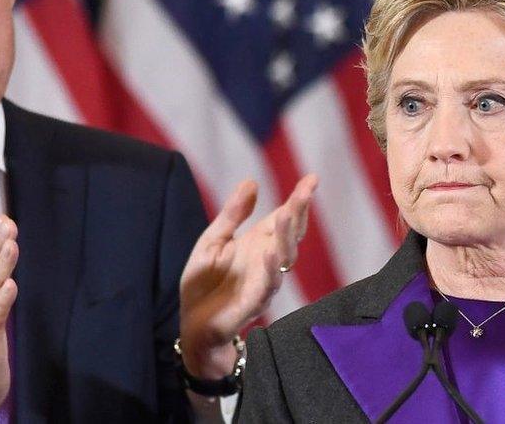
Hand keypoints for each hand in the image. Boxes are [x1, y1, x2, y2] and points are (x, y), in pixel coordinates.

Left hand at [179, 174, 317, 378]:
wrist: (192, 325)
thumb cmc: (204, 283)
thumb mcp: (213, 240)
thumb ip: (233, 214)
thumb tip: (252, 182)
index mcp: (257, 242)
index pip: (283, 217)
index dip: (298, 199)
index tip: (312, 178)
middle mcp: (266, 260)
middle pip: (290, 233)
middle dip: (298, 212)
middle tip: (305, 191)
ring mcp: (263, 281)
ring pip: (284, 257)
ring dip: (285, 236)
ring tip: (286, 214)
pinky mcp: (253, 303)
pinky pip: (267, 285)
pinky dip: (271, 270)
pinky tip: (270, 254)